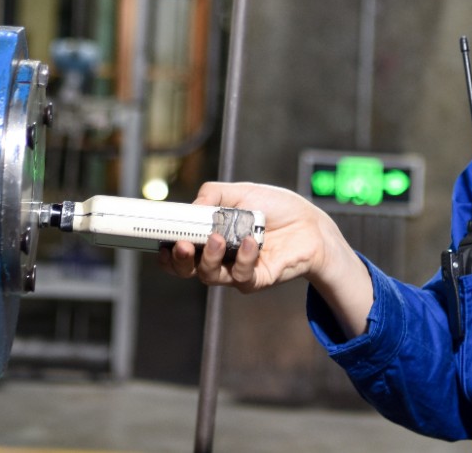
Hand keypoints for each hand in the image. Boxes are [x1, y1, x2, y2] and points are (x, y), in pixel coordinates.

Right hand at [157, 182, 373, 336]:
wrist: (309, 222)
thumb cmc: (274, 207)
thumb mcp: (239, 192)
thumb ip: (212, 196)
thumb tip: (192, 208)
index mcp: (210, 236)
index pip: (181, 250)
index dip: (168, 252)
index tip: (162, 244)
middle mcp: (220, 256)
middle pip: (189, 270)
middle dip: (180, 262)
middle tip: (183, 246)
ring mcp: (236, 269)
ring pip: (211, 277)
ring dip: (210, 259)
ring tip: (218, 239)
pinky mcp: (256, 279)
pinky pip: (242, 277)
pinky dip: (244, 258)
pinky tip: (252, 241)